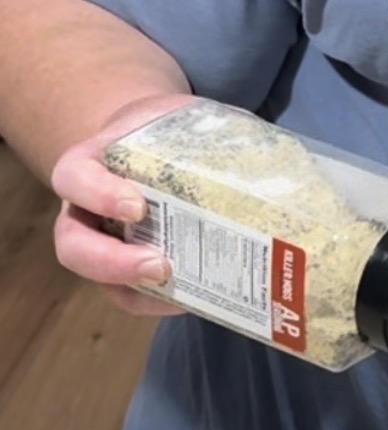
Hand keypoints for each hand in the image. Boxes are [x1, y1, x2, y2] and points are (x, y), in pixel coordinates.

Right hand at [48, 93, 194, 316]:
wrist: (160, 148)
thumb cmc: (168, 133)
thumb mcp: (182, 118)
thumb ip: (210, 126)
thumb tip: (263, 146)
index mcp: (90, 167)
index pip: (73, 179)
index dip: (97, 194)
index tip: (137, 205)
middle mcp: (88, 213)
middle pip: (75, 247)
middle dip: (111, 263)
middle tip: (159, 264)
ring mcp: (110, 249)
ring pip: (106, 284)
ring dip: (140, 292)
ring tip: (180, 291)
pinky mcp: (137, 274)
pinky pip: (141, 299)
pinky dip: (167, 303)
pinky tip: (202, 299)